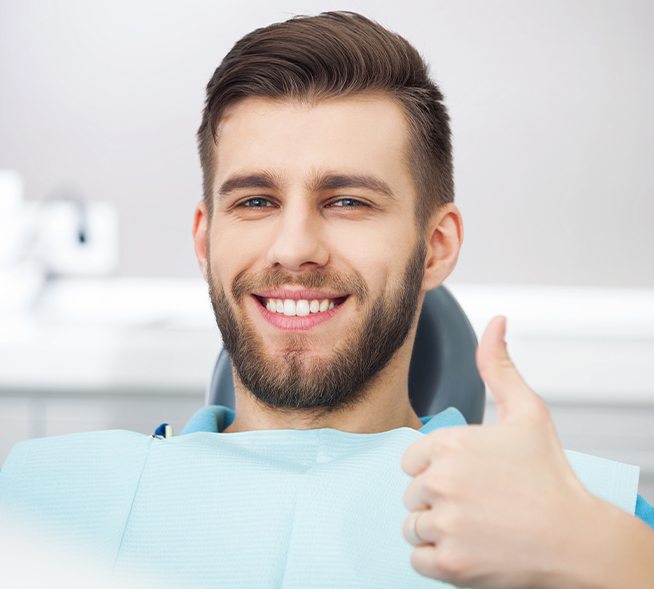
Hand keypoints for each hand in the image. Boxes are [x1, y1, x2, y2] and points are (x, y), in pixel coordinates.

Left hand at [400, 315, 599, 588]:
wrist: (578, 540)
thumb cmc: (550, 476)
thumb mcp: (528, 411)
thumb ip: (499, 366)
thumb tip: (495, 322)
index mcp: (449, 443)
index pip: (412, 460)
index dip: (437, 469)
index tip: (470, 477)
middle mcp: (440, 481)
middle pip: (412, 493)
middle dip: (438, 498)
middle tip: (479, 502)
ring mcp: (445, 524)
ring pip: (413, 525)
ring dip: (437, 528)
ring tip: (476, 525)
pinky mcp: (449, 564)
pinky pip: (417, 558)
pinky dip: (438, 558)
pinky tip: (470, 548)